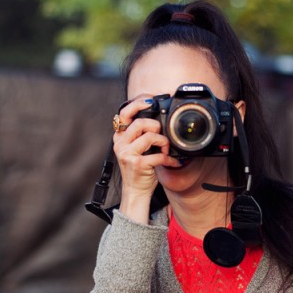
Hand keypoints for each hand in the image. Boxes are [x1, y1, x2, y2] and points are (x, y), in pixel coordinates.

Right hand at [113, 96, 180, 222]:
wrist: (135, 191)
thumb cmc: (139, 169)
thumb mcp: (135, 149)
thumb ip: (140, 134)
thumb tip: (157, 120)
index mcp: (120, 137)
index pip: (124, 113)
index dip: (137, 103)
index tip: (150, 101)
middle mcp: (121, 144)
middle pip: (140, 123)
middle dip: (156, 126)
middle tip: (161, 135)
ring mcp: (128, 154)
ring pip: (150, 137)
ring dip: (164, 142)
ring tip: (166, 150)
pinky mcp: (138, 165)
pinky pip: (159, 156)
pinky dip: (170, 159)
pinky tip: (173, 162)